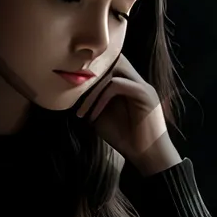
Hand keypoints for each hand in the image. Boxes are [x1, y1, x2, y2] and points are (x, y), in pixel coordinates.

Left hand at [74, 52, 180, 174]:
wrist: (147, 157)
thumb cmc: (124, 138)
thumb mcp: (100, 116)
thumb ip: (90, 100)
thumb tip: (69, 89)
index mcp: (127, 84)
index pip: (109, 62)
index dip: (89, 70)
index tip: (69, 87)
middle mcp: (136, 81)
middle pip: (112, 59)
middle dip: (90, 73)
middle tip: (72, 90)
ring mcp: (142, 86)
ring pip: (113, 69)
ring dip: (92, 87)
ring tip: (80, 108)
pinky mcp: (144, 94)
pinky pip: (117, 85)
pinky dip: (101, 98)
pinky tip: (92, 115)